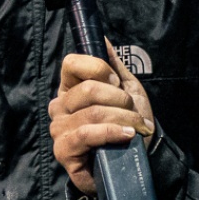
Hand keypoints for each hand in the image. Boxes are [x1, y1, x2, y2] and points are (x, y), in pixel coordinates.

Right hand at [49, 40, 157, 194]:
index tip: (118, 83)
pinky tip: (127, 135)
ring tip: (136, 127)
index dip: (99, 69)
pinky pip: (86, 135)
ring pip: (92, 113)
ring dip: (123, 118)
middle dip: (120, 100)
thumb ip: (114, 66)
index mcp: (70, 89)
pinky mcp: (64, 152)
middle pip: (87, 90)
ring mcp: (59, 130)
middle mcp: (59, 108)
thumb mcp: (127, 90)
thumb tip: (103, 39)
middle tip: (133, 112)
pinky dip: (111, 132)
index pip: (71, 64)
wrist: (139, 159)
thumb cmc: (129, 124)